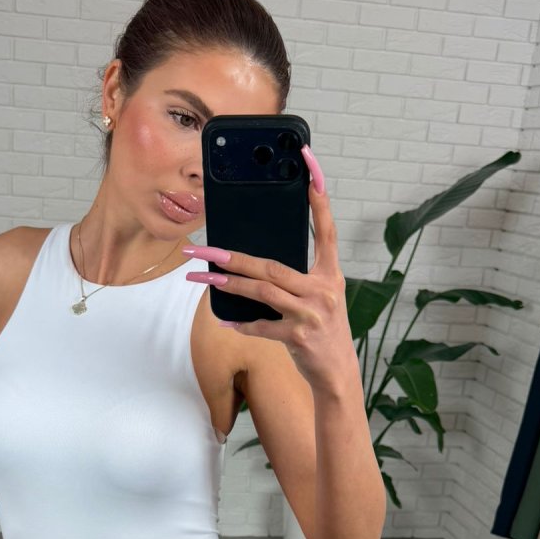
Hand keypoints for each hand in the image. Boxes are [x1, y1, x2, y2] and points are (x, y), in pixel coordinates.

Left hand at [182, 144, 355, 392]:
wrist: (337, 374)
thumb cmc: (322, 331)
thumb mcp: (319, 299)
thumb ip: (295, 280)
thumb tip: (253, 265)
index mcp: (331, 274)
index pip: (326, 228)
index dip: (319, 196)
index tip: (309, 165)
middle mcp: (324, 289)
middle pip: (272, 266)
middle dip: (234, 257)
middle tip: (203, 249)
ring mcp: (312, 313)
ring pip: (262, 291)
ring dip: (229, 285)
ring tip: (202, 278)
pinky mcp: (299, 336)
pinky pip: (262, 326)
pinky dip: (242, 324)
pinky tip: (225, 321)